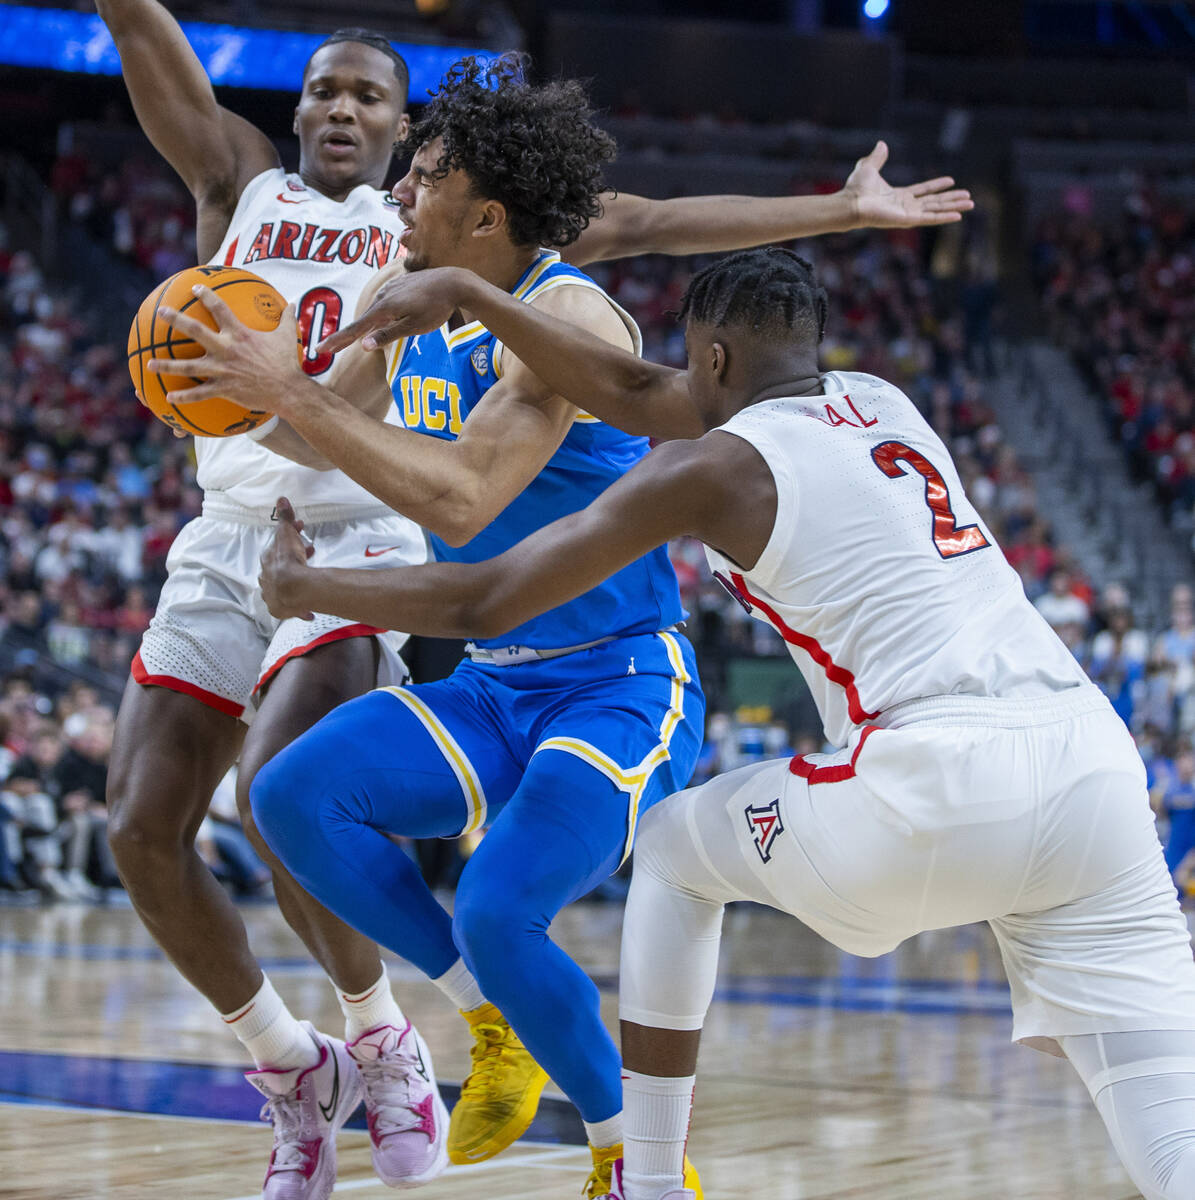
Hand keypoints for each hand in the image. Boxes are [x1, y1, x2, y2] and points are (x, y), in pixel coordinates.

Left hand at [147, 285, 305, 416]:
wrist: (288, 391)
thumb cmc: (287, 363)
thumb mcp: (288, 337)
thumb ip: (287, 319)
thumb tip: (294, 304)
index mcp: (239, 333)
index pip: (219, 308)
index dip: (206, 295)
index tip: (195, 288)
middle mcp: (226, 348)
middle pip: (194, 330)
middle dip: (175, 319)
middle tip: (160, 312)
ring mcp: (222, 370)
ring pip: (188, 366)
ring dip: (166, 365)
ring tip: (149, 364)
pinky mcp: (224, 388)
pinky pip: (199, 394)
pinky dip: (184, 397)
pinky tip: (170, 397)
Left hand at [258, 496, 314, 619]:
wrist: (293, 588)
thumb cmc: (289, 560)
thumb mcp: (287, 533)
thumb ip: (284, 517)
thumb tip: (281, 499)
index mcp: (268, 561)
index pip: (278, 550)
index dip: (291, 545)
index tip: (304, 543)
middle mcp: (266, 579)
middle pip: (280, 570)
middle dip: (294, 565)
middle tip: (309, 559)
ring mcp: (272, 595)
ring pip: (282, 590)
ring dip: (294, 587)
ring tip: (308, 585)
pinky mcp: (280, 610)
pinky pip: (290, 609)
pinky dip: (299, 610)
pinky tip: (307, 613)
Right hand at [317, 266, 471, 354]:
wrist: (453, 282)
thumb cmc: (437, 308)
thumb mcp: (414, 326)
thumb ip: (388, 335)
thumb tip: (363, 346)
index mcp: (384, 308)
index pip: (356, 330)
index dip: (338, 341)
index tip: (320, 350)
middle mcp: (383, 296)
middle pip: (361, 321)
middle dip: (346, 336)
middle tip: (328, 348)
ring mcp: (390, 289)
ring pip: (373, 313)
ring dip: (363, 327)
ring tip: (348, 340)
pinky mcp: (398, 286)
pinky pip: (383, 305)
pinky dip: (377, 316)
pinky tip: (376, 321)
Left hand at [841, 141, 973, 229]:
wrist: (851, 202)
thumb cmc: (856, 189)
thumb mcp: (868, 167)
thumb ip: (877, 157)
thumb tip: (882, 144)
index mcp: (898, 195)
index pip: (923, 190)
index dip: (937, 186)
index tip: (951, 181)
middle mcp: (905, 206)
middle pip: (934, 202)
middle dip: (951, 200)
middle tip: (968, 198)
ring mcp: (907, 214)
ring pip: (936, 210)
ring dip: (953, 207)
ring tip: (970, 204)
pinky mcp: (907, 220)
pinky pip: (930, 218)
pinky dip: (944, 217)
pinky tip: (958, 216)